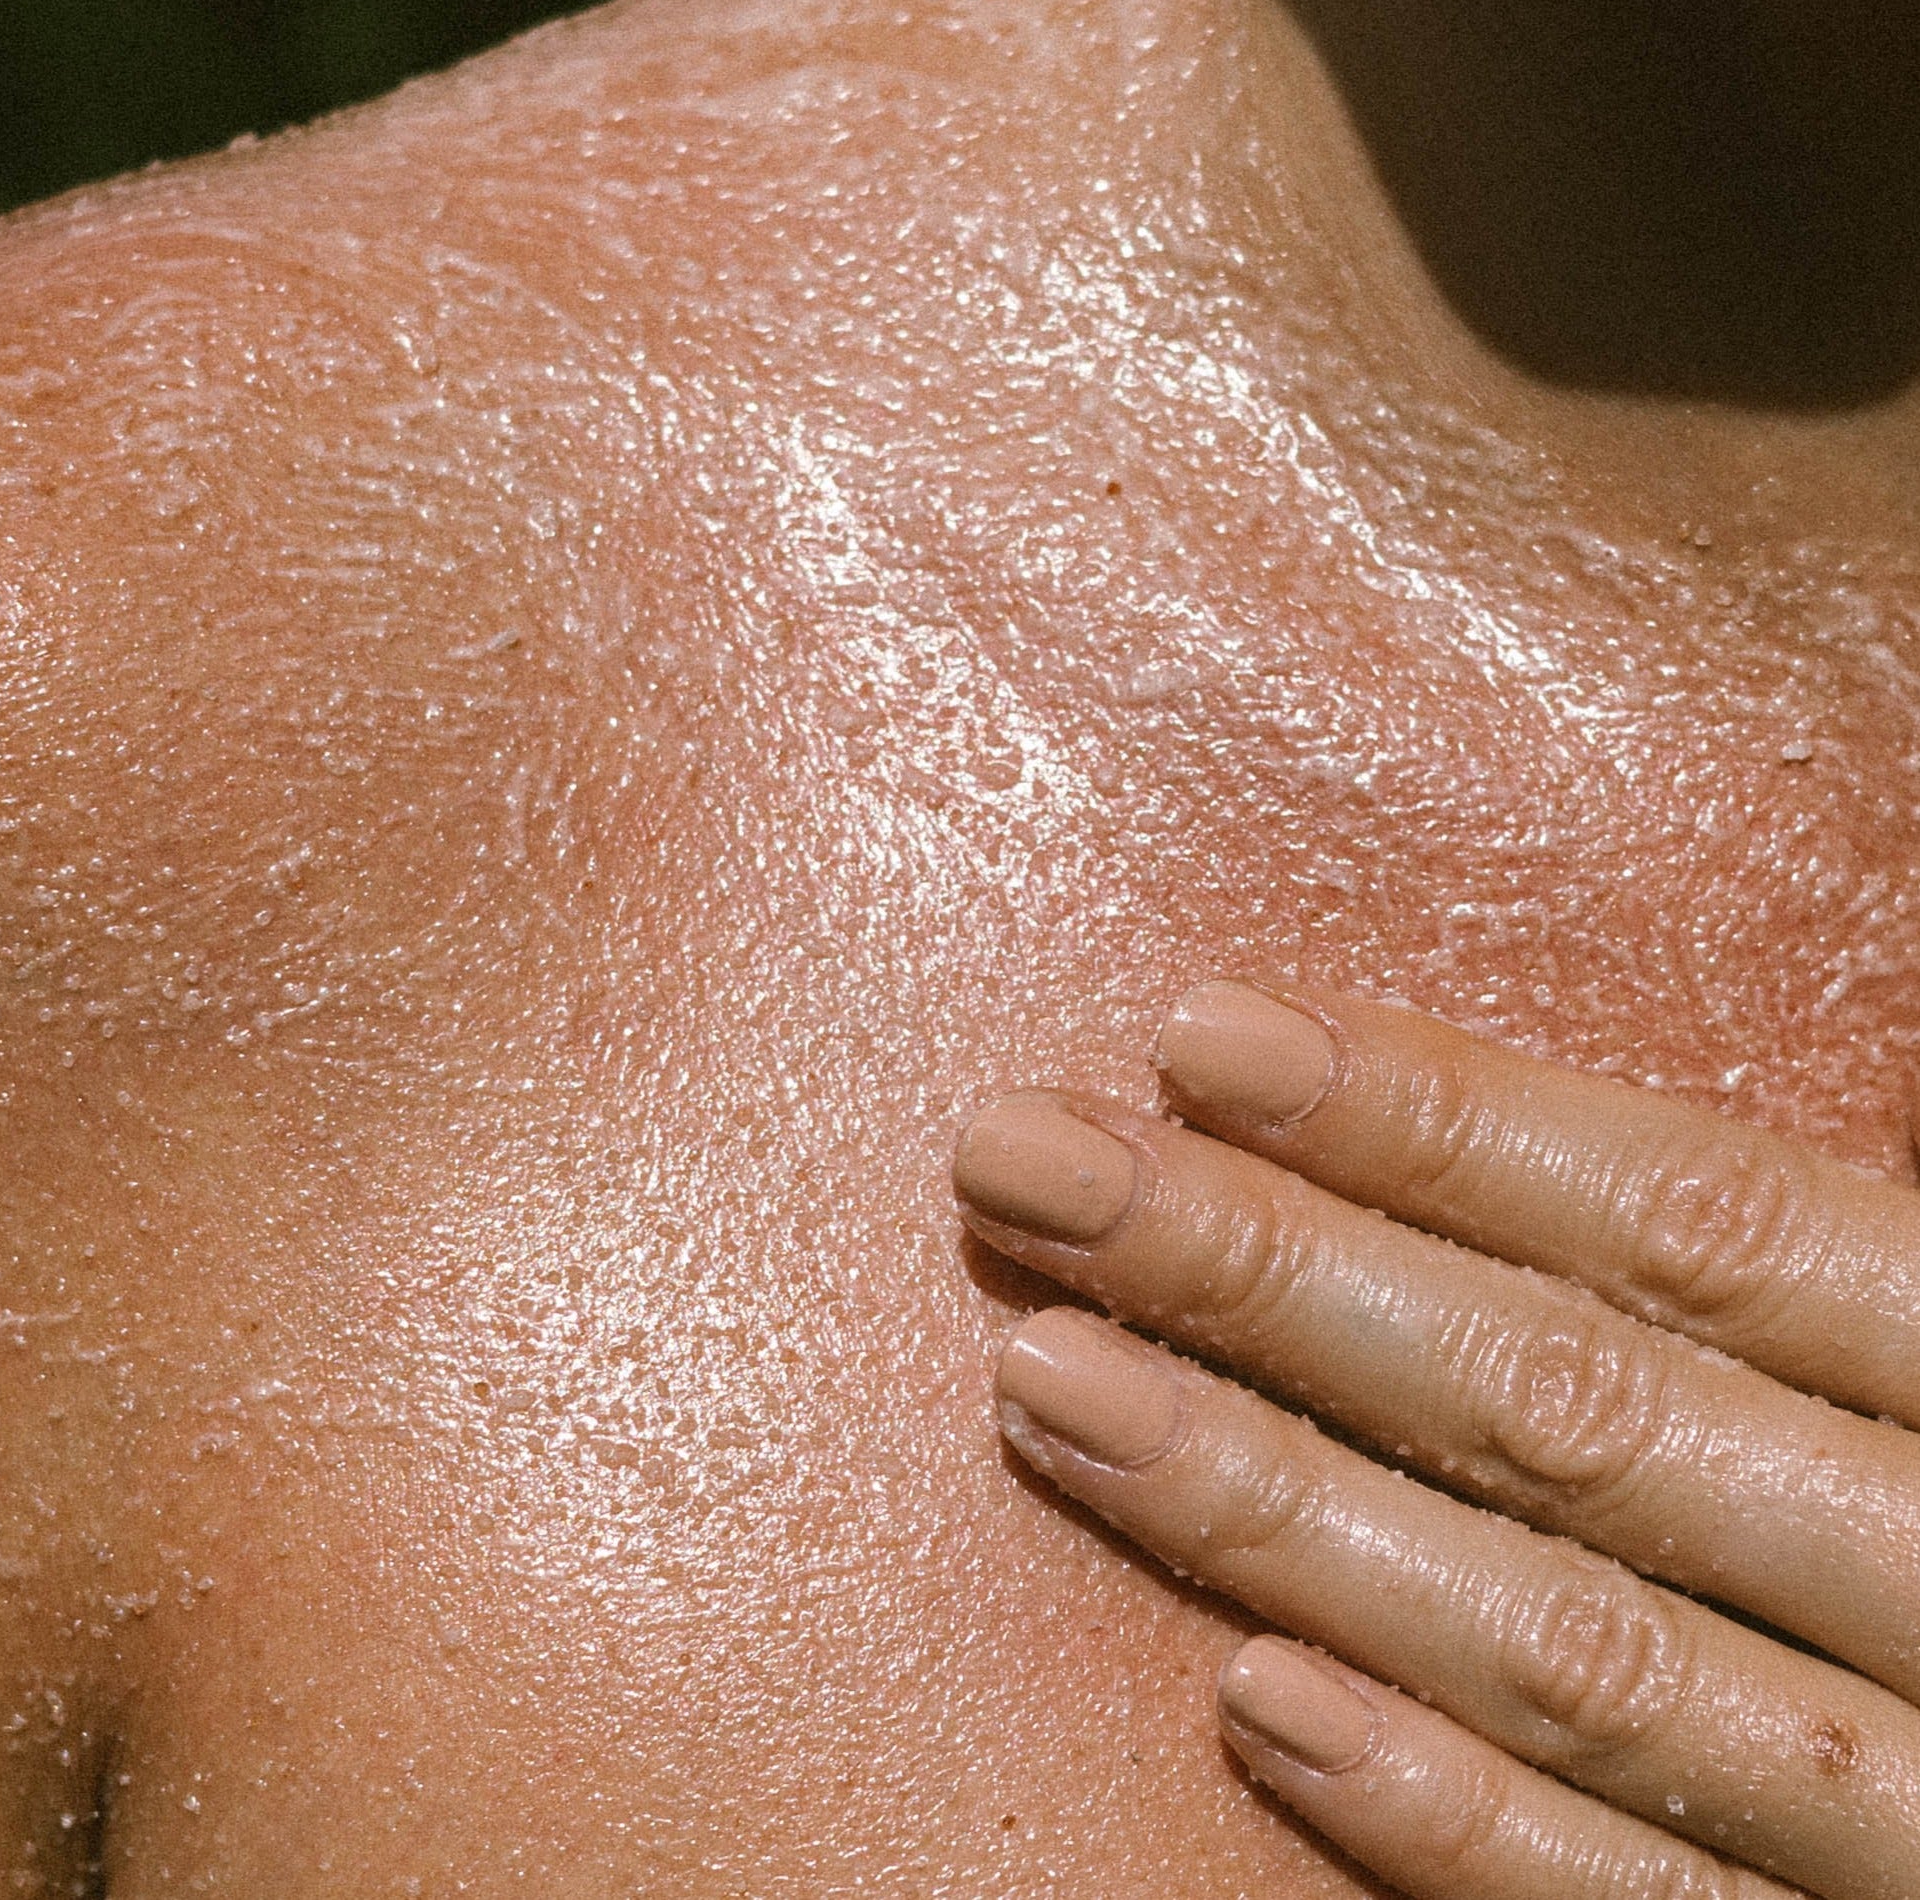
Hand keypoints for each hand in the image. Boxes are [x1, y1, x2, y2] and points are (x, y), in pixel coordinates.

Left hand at [954, 980, 1919, 1899]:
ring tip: (1047, 1381)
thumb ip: (1834, 1252)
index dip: (1440, 1120)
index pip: (1697, 1219)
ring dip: (1281, 1513)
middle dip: (1271, 1272)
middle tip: (1020, 1163)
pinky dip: (1459, 1832)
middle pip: (1576, 1402)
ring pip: (1577, 1650)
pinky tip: (1251, 1703)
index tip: (1195, 1035)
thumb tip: (1618, 1134)